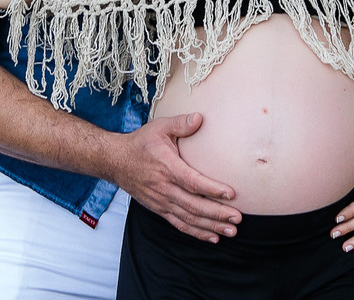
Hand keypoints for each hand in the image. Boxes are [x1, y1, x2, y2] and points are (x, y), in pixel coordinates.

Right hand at [108, 113, 240, 242]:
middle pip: (193, 205)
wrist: (116, 161)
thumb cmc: (141, 143)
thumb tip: (200, 118)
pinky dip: (196, 232)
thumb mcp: (159, 128)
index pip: (192, 181)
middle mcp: (164, 188)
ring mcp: (161, 201)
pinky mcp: (159, 209)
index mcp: (167, 167)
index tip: (230, 194)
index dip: (211, 189)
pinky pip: (179, 224)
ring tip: (231, 230)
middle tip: (237, 218)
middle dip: (217, 214)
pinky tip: (213, 236)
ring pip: (188, 218)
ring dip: (211, 226)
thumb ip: (180, 123)